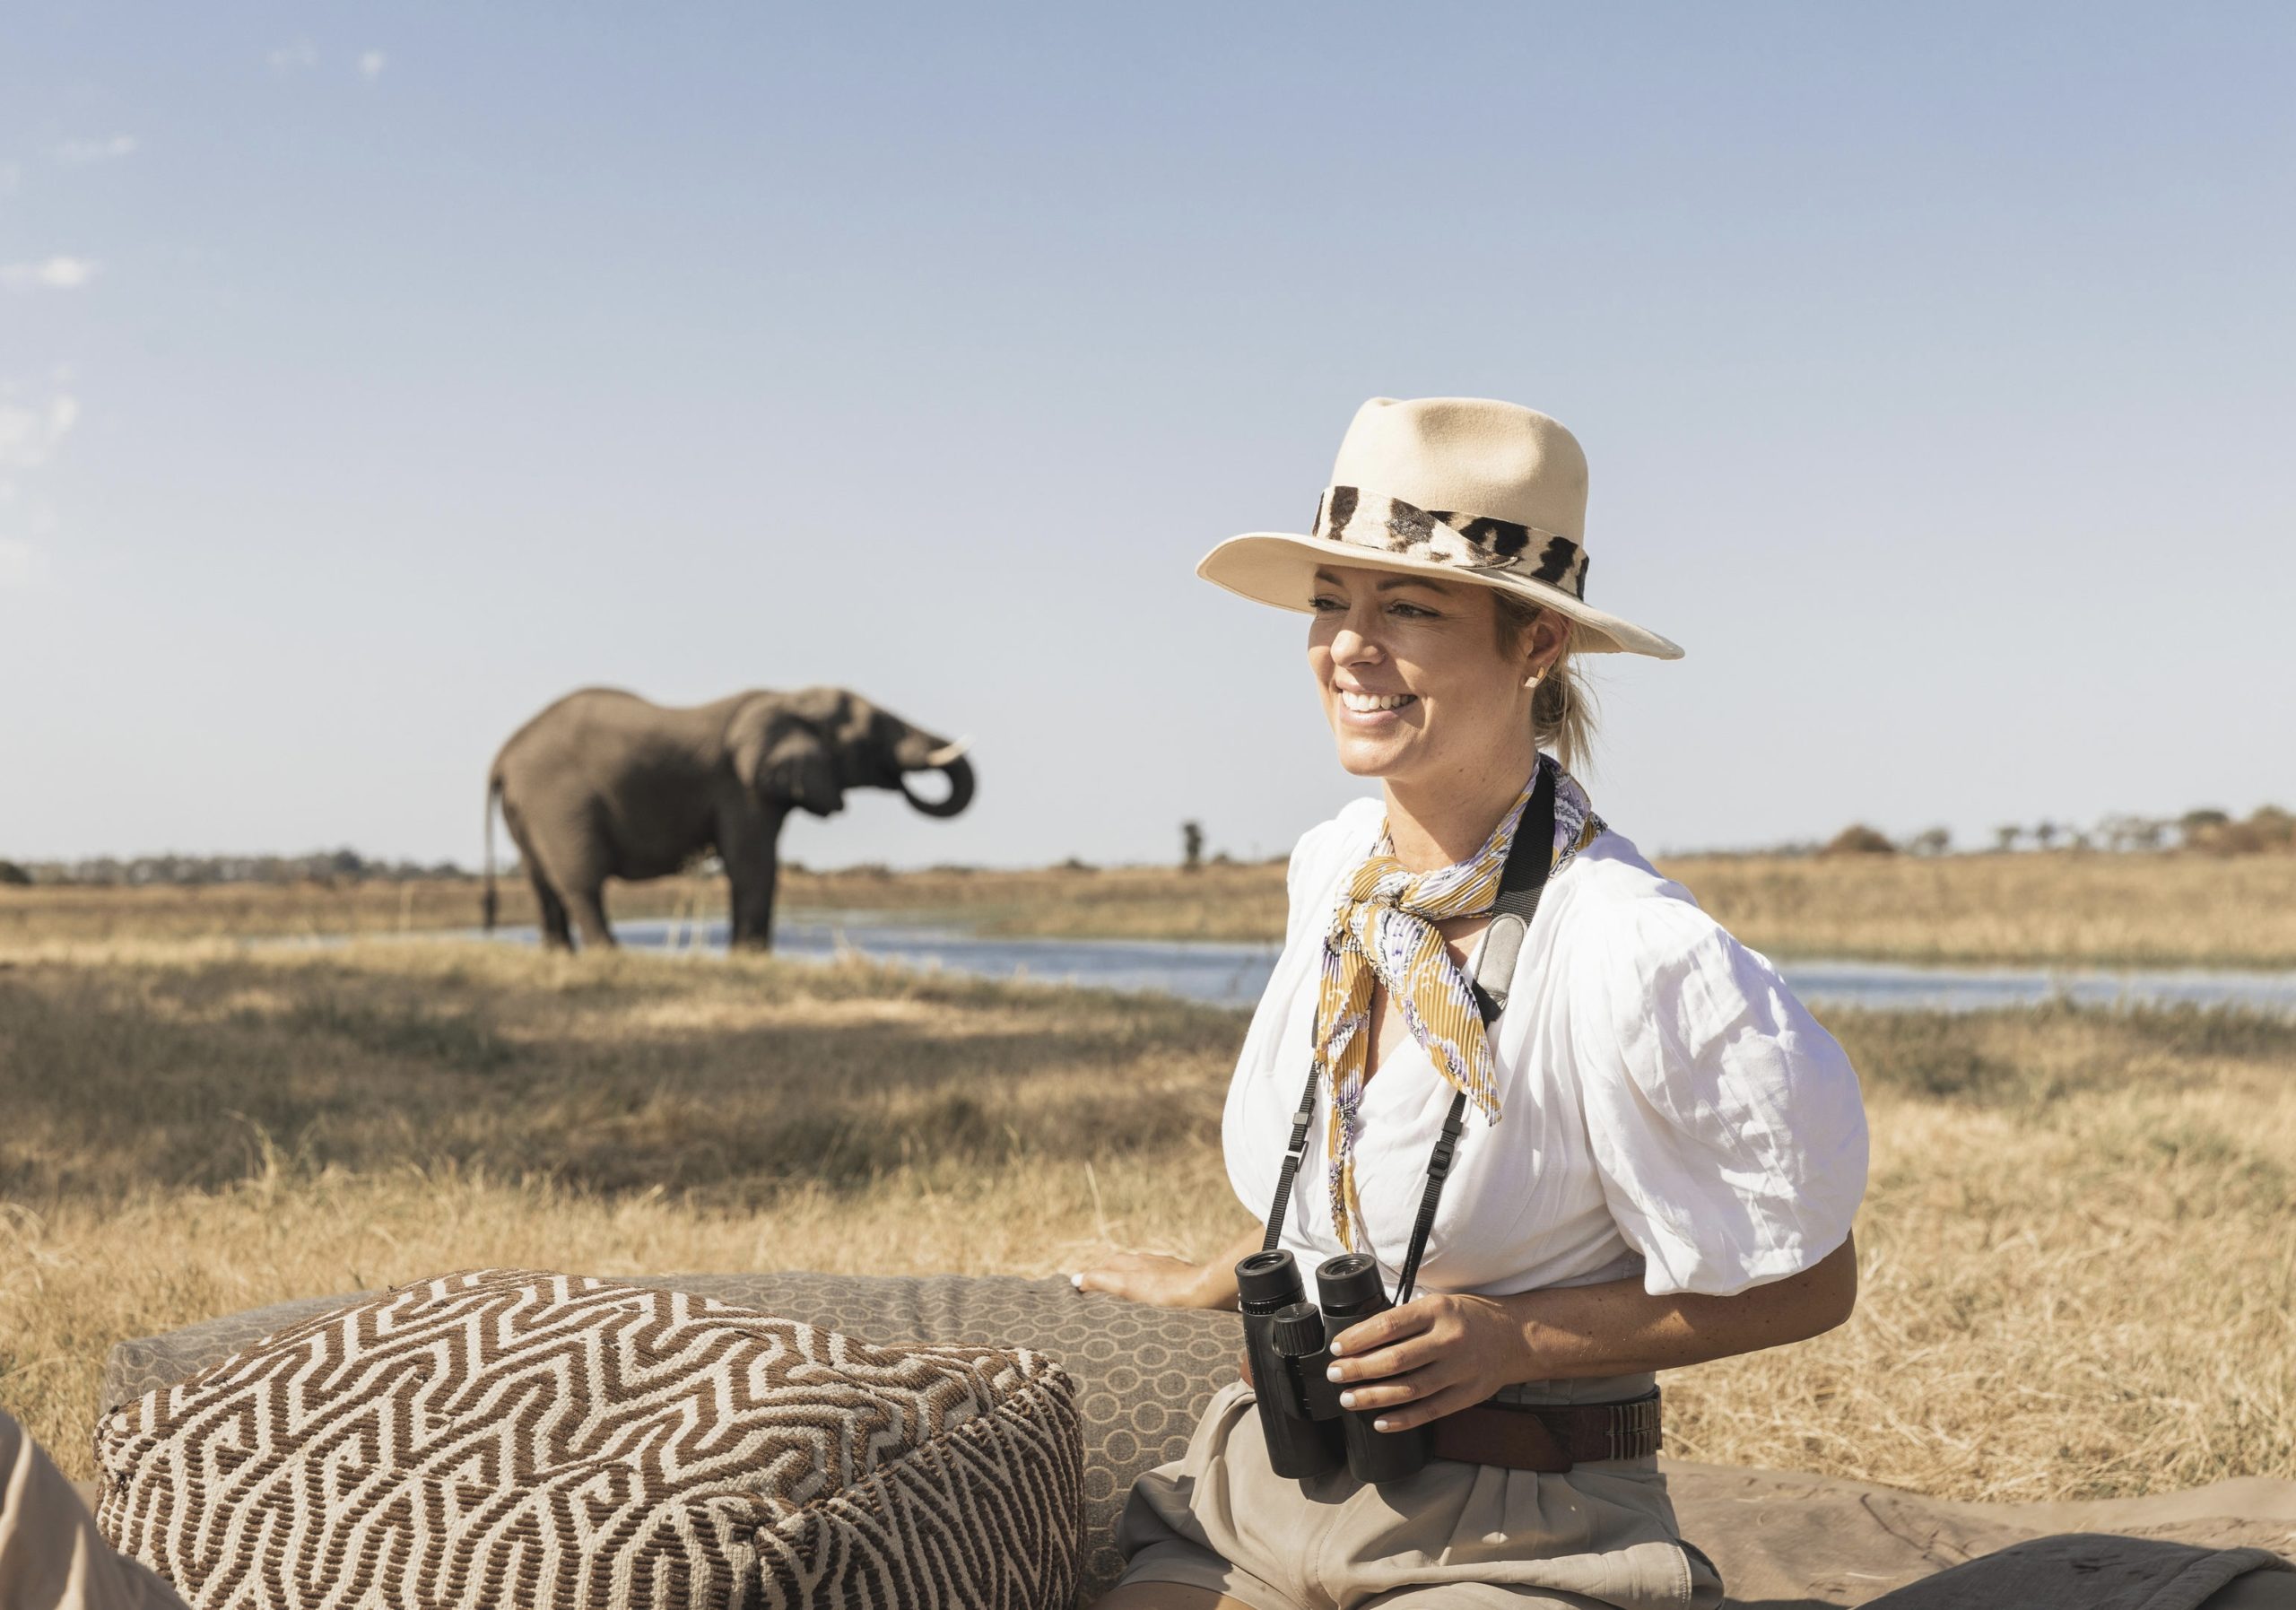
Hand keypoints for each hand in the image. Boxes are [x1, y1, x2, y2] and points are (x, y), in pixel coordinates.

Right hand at [1070, 1250, 1223, 1308]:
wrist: (1205, 1291)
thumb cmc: (1165, 1291)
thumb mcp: (1127, 1286)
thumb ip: (1101, 1281)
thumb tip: (1076, 1280)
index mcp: (1131, 1263)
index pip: (1104, 1267)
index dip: (1091, 1277)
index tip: (1081, 1290)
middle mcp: (1147, 1261)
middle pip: (1121, 1266)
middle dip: (1108, 1276)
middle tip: (1099, 1294)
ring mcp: (1166, 1268)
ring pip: (1141, 1271)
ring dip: (1130, 1281)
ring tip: (1125, 1297)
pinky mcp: (1182, 1276)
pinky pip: (1159, 1279)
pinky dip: (1150, 1286)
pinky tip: (1155, 1298)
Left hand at [1325, 1293, 1527, 1431]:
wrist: (1515, 1337)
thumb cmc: (1468, 1318)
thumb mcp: (1439, 1304)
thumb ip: (1407, 1319)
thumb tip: (1361, 1337)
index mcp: (1437, 1311)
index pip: (1389, 1325)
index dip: (1359, 1338)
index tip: (1337, 1348)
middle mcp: (1449, 1340)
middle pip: (1395, 1359)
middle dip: (1359, 1369)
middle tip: (1335, 1374)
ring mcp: (1460, 1370)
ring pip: (1409, 1389)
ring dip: (1373, 1396)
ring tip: (1348, 1399)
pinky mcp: (1468, 1394)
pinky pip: (1430, 1411)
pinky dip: (1403, 1419)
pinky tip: (1380, 1422)